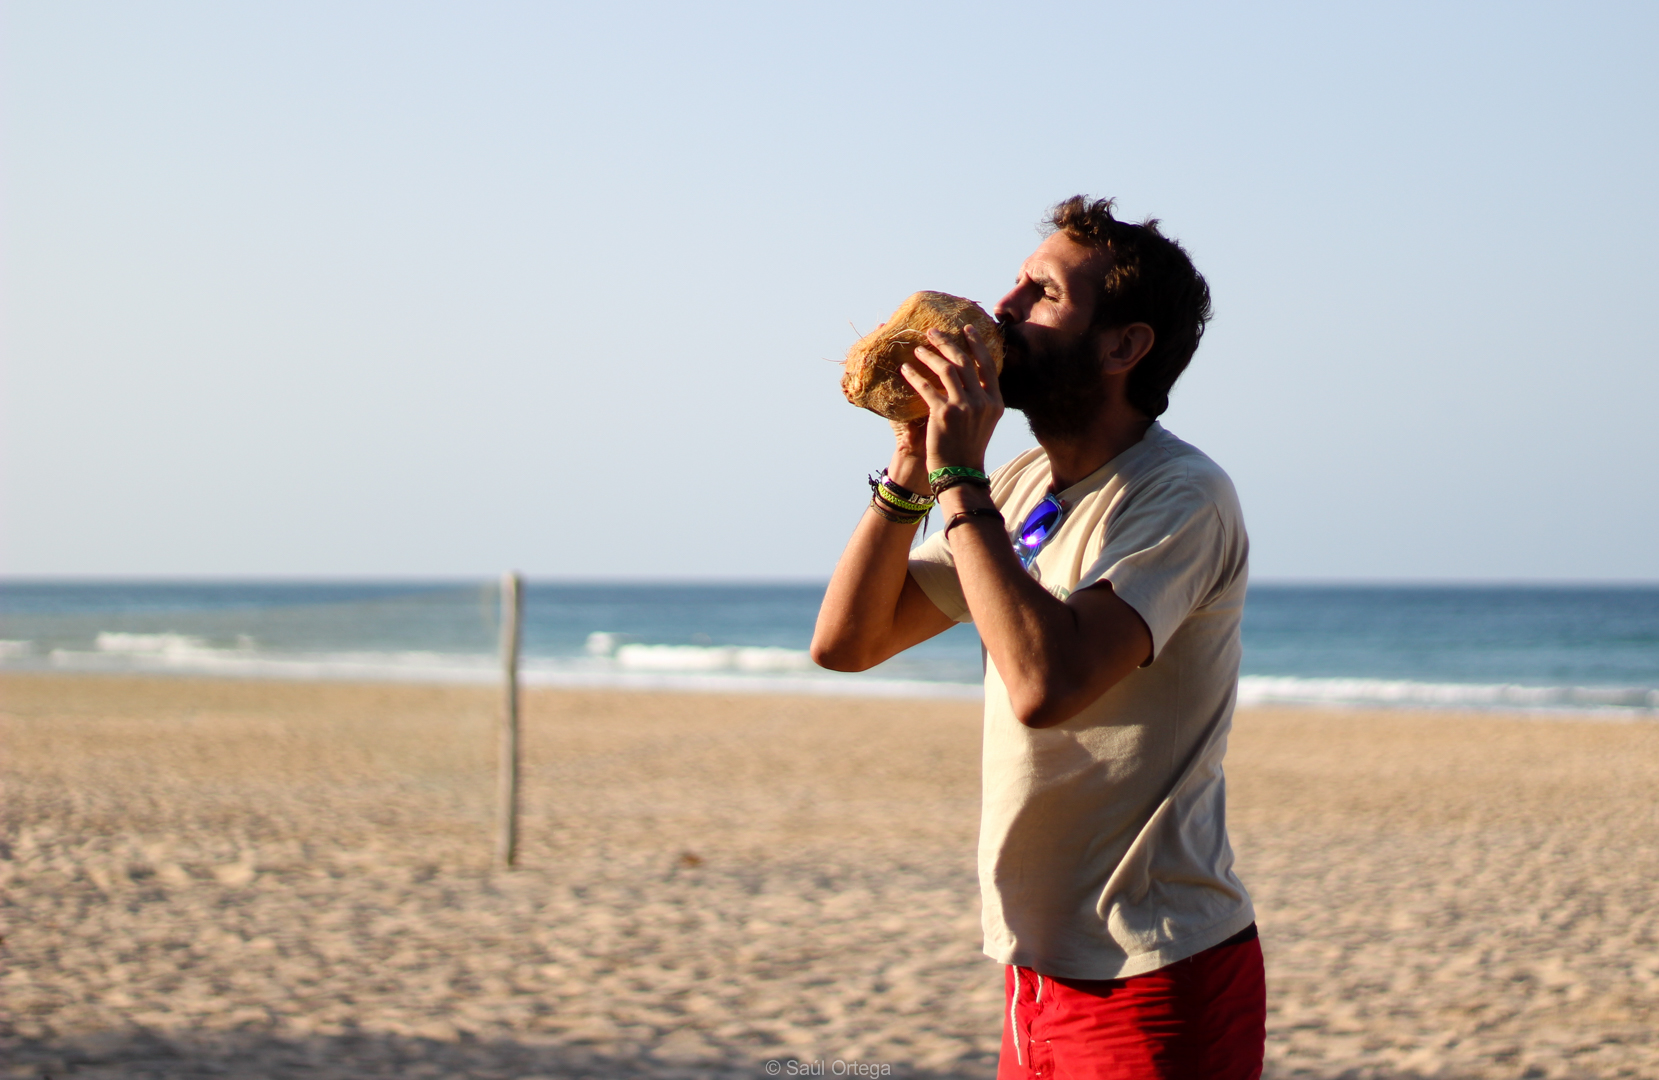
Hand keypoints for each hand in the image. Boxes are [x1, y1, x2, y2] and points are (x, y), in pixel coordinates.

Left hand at [901, 324, 1003, 473]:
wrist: (959, 473)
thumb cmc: (968, 447)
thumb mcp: (984, 422)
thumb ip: (979, 399)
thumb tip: (968, 375)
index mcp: (995, 402)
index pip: (988, 365)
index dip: (977, 344)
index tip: (966, 329)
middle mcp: (982, 401)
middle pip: (965, 361)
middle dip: (947, 342)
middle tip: (933, 332)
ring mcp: (964, 407)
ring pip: (946, 369)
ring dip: (929, 355)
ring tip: (917, 349)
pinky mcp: (944, 414)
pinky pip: (926, 387)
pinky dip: (915, 376)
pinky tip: (906, 370)